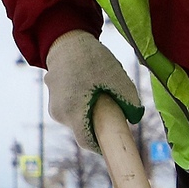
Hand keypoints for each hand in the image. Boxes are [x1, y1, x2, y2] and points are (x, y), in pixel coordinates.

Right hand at [45, 31, 141, 153]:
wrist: (65, 41)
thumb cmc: (90, 58)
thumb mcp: (116, 76)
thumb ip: (129, 99)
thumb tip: (136, 117)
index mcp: (73, 111)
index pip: (87, 142)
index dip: (103, 146)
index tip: (116, 143)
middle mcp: (59, 114)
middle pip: (84, 130)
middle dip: (100, 124)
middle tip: (115, 108)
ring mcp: (54, 107)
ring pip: (78, 120)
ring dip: (91, 113)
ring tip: (101, 92)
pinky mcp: (53, 100)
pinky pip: (72, 110)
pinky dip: (83, 105)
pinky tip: (90, 87)